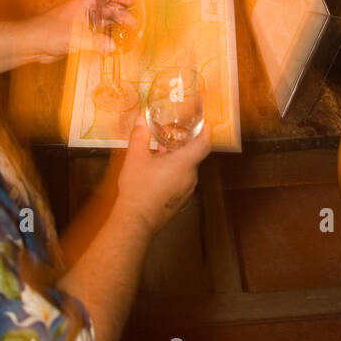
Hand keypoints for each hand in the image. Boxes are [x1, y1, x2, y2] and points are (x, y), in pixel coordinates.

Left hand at [24, 0, 136, 62]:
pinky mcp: (80, 35)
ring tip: (130, 31)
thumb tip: (113, 47)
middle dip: (122, 12)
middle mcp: (84, 11)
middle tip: (135, 20)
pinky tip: (115, 43)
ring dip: (116, 25)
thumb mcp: (75, 36)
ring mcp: (82, 23)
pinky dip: (107, 37)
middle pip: (107, 8)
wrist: (33, 43)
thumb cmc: (48, 32)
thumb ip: (96, 42)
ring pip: (104, 21)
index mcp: (83, 3)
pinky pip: (98, 34)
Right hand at [115, 115, 211, 233]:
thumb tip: (141, 120)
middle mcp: (190, 177)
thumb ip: (140, 135)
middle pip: (193, 156)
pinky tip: (157, 173)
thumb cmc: (138, 189)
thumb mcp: (136, 157)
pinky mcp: (180, 202)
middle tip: (171, 136)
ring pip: (186, 169)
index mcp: (184, 163)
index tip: (203, 124)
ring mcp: (186, 191)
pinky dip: (174, 173)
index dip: (205, 132)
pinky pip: (182, 181)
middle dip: (183, 145)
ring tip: (159, 153)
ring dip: (177, 159)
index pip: (204, 144)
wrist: (136, 220)